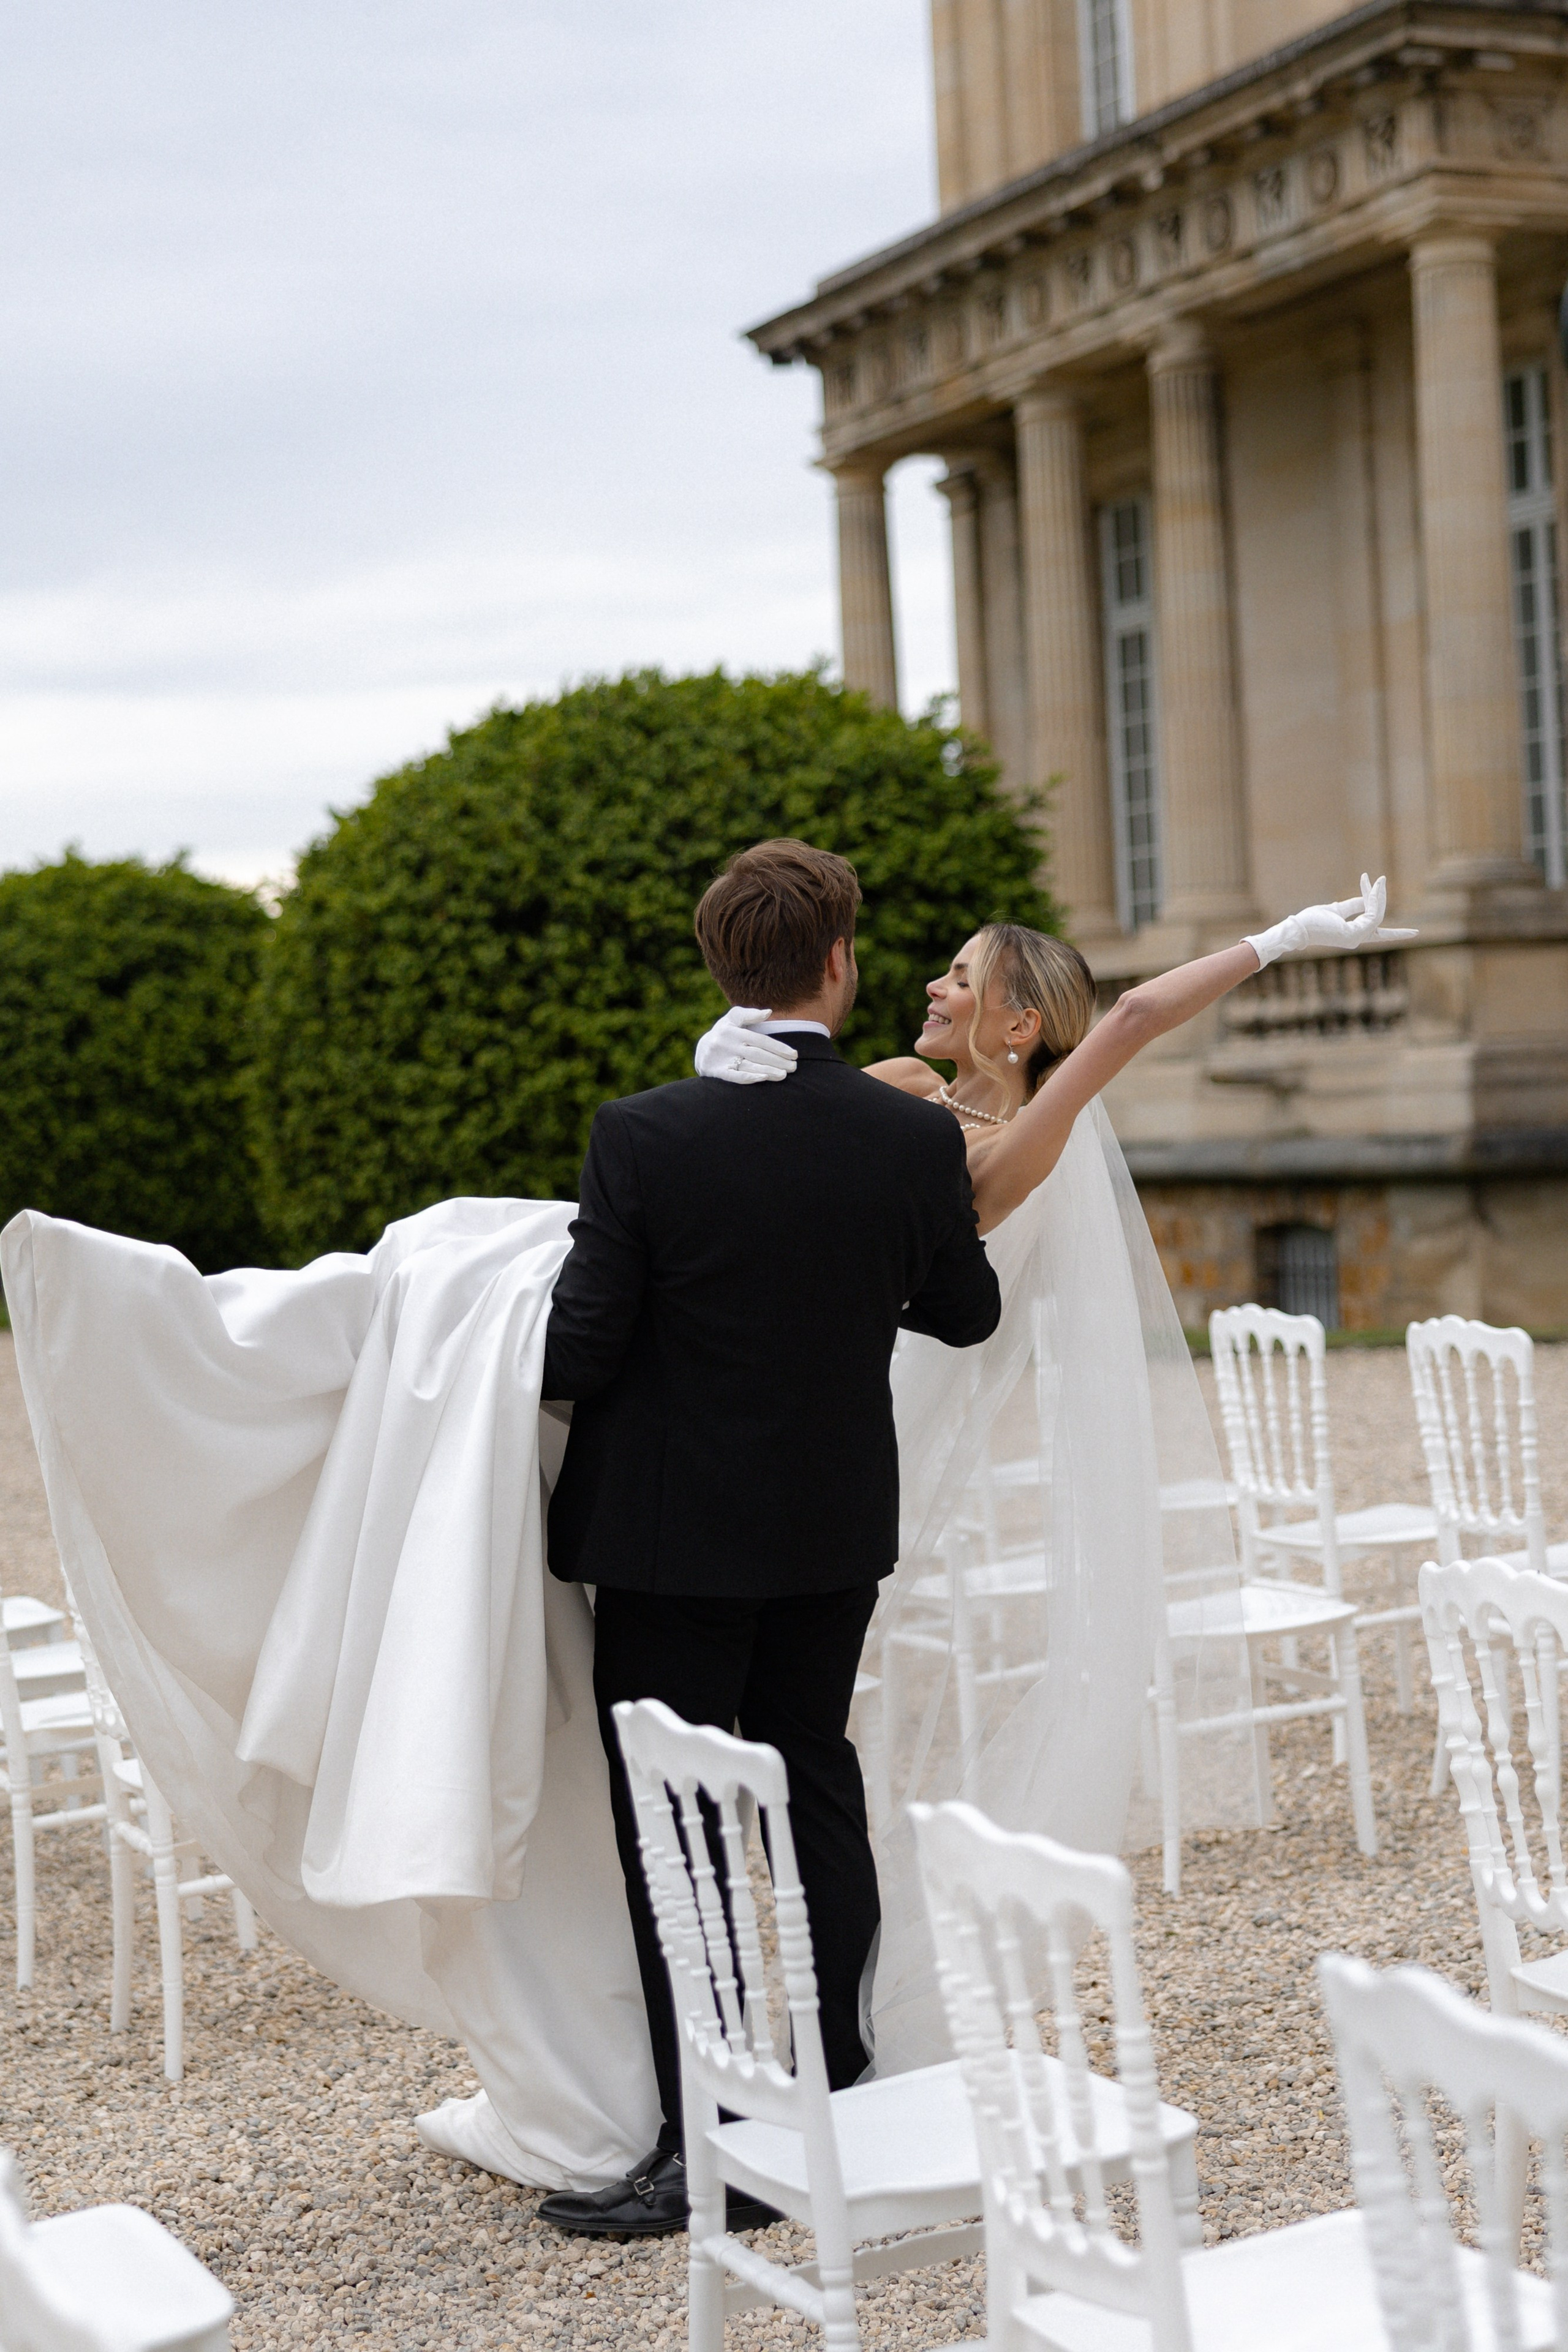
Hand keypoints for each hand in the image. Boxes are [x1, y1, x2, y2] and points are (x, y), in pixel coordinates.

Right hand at [694, 1006, 797, 1083]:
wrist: (701, 1051)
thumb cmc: (723, 1033)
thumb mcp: (732, 1019)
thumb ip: (750, 1015)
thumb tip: (769, 1012)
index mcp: (734, 1031)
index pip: (761, 1040)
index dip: (779, 1047)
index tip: (794, 1054)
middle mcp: (728, 1044)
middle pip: (758, 1054)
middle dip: (778, 1061)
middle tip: (794, 1067)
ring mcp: (722, 1059)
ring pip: (749, 1065)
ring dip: (768, 1071)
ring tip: (784, 1075)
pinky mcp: (717, 1072)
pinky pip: (734, 1076)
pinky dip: (749, 1077)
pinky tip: (763, 1078)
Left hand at [1244, 874, 1417, 969]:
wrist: (1298, 928)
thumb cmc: (1312, 920)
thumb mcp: (1335, 909)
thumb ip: (1352, 905)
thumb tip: (1367, 899)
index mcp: (1353, 934)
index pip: (1377, 930)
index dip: (1389, 922)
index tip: (1404, 916)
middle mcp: (1357, 938)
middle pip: (1377, 917)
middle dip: (1380, 898)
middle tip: (1381, 879)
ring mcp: (1356, 938)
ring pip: (1376, 914)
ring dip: (1377, 896)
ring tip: (1378, 880)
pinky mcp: (1354, 934)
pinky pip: (1372, 915)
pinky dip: (1373, 901)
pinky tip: (1373, 887)